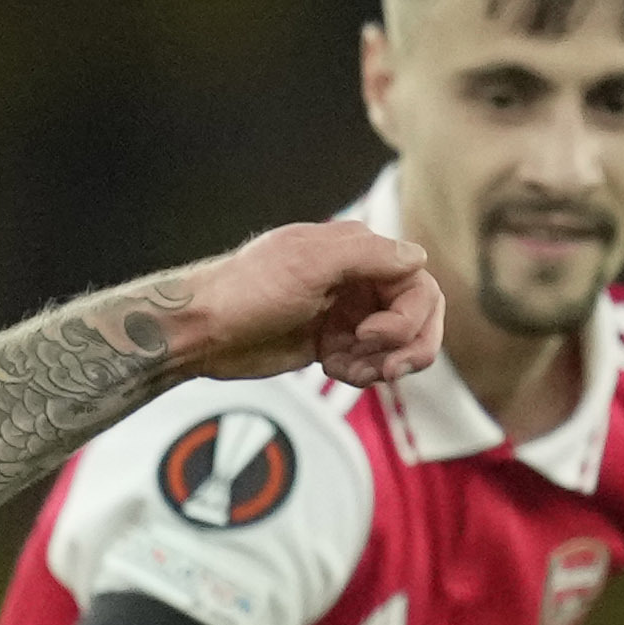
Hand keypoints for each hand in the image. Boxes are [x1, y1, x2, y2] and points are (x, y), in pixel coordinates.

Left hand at [165, 221, 444, 391]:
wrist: (205, 331)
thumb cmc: (248, 291)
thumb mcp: (310, 264)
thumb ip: (368, 256)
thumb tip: (418, 257)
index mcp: (356, 252)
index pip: (417, 283)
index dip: (409, 317)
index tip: (372, 336)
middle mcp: (357, 279)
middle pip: (416, 314)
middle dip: (407, 346)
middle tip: (386, 370)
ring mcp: (345, 312)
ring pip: (396, 343)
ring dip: (383, 363)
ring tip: (350, 372)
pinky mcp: (331, 342)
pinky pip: (370, 361)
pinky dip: (362, 372)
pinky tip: (333, 371)